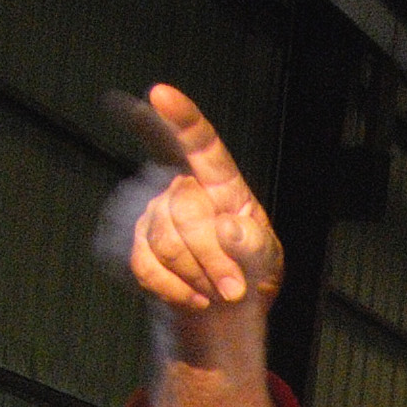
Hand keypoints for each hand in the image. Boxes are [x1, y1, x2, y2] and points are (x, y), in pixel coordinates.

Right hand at [113, 85, 283, 316]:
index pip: (202, 144)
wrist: (226, 314)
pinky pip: (147, 266)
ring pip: (166, 243)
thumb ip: (255, 243)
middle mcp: (185, 190)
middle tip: (234, 288)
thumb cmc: (251, 273)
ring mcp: (156, 216)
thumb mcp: (268, 259)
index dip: (182, 118)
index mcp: (222, 184)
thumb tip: (227, 227)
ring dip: (197, 278)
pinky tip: (194, 298)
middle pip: (185, 211)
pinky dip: (176, 292)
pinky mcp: (138, 246)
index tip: (159, 92)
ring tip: (216, 290)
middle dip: (213, 258)